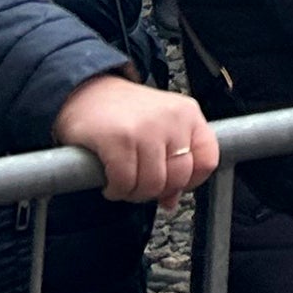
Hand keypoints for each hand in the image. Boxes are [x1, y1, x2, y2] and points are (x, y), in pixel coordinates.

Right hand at [53, 75, 218, 204]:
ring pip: (152, 185)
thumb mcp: (158, 128)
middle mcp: (172, 118)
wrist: (85, 91)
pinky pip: (125, 183)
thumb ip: (171, 161)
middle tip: (138, 185)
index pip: (208, 159)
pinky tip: (110, 181)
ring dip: (134, 193)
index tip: (172, 185)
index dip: (191, 181)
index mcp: (188, 114)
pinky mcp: (119, 139)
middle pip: (179, 177)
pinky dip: (116, 190)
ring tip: (123, 183)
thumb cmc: (123, 112)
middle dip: (156, 191)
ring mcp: (146, 128)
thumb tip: (171, 201)